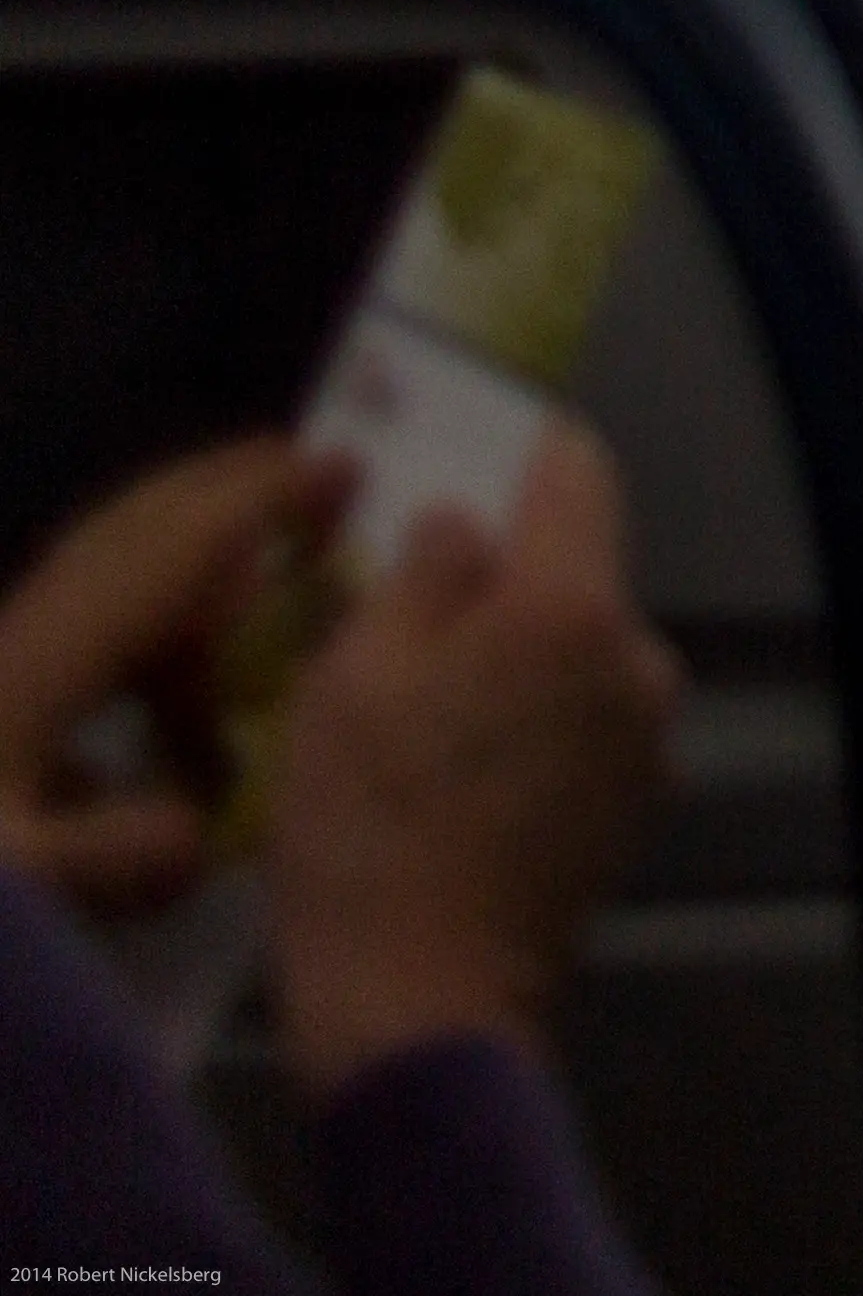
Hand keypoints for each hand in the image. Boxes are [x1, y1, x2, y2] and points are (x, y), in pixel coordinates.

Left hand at [0, 436, 337, 915]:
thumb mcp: (9, 888)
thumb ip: (107, 860)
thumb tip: (199, 835)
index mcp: (28, 674)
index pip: (158, 561)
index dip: (251, 507)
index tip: (338, 466)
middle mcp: (10, 660)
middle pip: (119, 544)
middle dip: (215, 493)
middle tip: (310, 464)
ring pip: (94, 599)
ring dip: (182, 580)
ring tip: (258, 604)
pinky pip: (72, 662)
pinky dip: (136, 660)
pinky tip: (157, 734)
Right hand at [269, 422, 677, 1096]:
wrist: (420, 998)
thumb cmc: (368, 826)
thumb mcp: (356, 674)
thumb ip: (424, 574)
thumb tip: (465, 522)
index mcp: (573, 608)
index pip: (576, 474)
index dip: (521, 454)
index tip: (473, 456)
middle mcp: (639, 658)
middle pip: (574, 576)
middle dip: (501, 585)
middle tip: (405, 622)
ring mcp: (649, 737)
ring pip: (577, 657)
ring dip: (517, 666)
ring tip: (422, 719)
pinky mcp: (638, 804)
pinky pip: (584, 727)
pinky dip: (534, 729)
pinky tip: (461, 778)